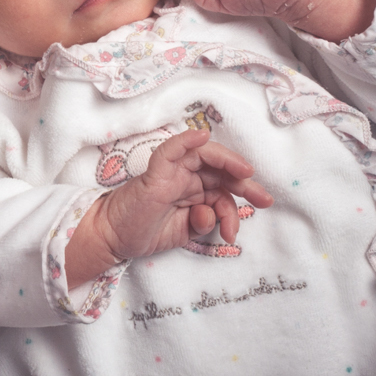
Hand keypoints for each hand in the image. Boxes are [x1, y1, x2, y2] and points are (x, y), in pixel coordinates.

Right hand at [63, 128, 274, 280]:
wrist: (111, 238)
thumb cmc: (143, 233)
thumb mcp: (184, 232)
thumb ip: (202, 222)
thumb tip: (214, 215)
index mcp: (193, 191)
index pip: (223, 188)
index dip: (241, 200)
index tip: (255, 213)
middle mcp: (184, 178)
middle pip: (220, 170)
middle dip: (245, 182)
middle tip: (264, 198)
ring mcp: (170, 173)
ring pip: (202, 155)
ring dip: (227, 161)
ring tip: (245, 173)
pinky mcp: (155, 172)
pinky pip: (170, 151)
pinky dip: (185, 141)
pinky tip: (200, 137)